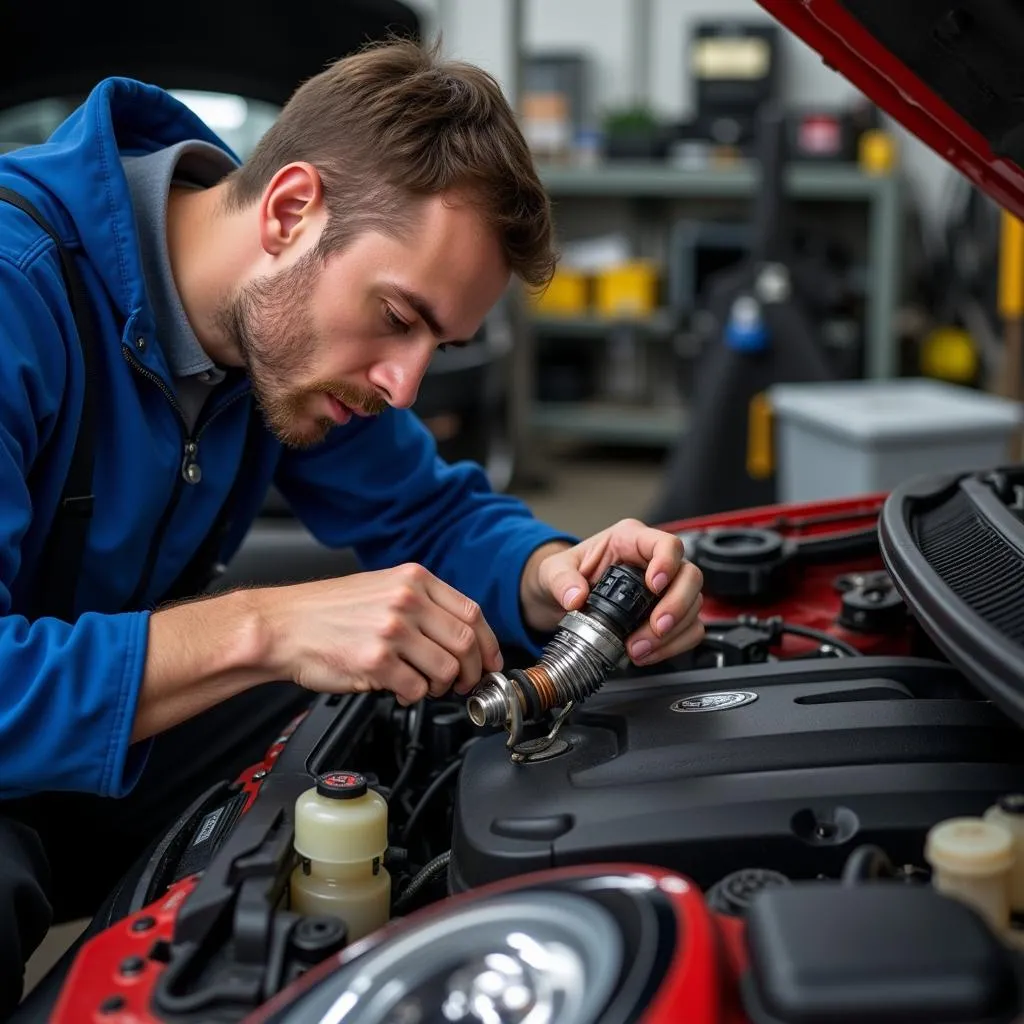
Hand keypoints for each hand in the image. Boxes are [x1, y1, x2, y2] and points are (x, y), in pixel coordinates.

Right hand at [257, 564, 502, 704]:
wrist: (281, 626)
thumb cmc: (326, 612)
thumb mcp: (381, 587)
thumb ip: (422, 603)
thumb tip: (460, 634)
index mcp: (413, 579)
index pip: (472, 612)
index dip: (487, 644)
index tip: (490, 662)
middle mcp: (407, 600)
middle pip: (466, 643)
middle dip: (471, 672)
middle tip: (463, 684)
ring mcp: (392, 630)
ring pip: (446, 670)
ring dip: (440, 686)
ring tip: (424, 685)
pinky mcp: (376, 662)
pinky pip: (416, 689)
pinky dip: (412, 696)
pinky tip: (397, 689)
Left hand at [521, 519, 703, 665]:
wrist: (560, 599)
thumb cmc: (564, 575)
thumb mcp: (552, 571)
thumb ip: (561, 580)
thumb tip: (575, 596)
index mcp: (630, 540)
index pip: (665, 543)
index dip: (667, 563)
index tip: (654, 586)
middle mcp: (653, 561)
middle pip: (689, 576)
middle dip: (676, 606)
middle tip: (656, 627)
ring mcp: (664, 588)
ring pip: (693, 606)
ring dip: (671, 633)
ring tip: (639, 648)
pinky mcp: (666, 614)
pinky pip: (688, 629)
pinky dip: (673, 645)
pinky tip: (647, 653)